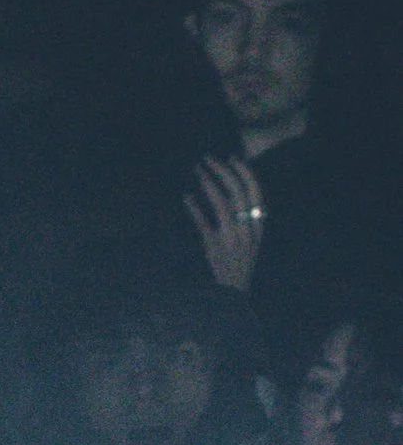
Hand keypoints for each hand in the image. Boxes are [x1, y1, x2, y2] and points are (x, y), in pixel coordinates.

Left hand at [187, 154, 265, 294]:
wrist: (233, 288)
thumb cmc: (240, 258)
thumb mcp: (249, 234)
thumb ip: (244, 213)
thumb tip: (231, 186)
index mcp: (257, 223)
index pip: (255, 191)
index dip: (244, 172)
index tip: (231, 157)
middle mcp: (247, 228)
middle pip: (238, 192)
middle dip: (223, 171)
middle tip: (208, 159)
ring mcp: (231, 237)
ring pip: (223, 204)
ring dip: (209, 184)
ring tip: (198, 171)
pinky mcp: (215, 246)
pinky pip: (204, 223)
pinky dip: (195, 208)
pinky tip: (187, 197)